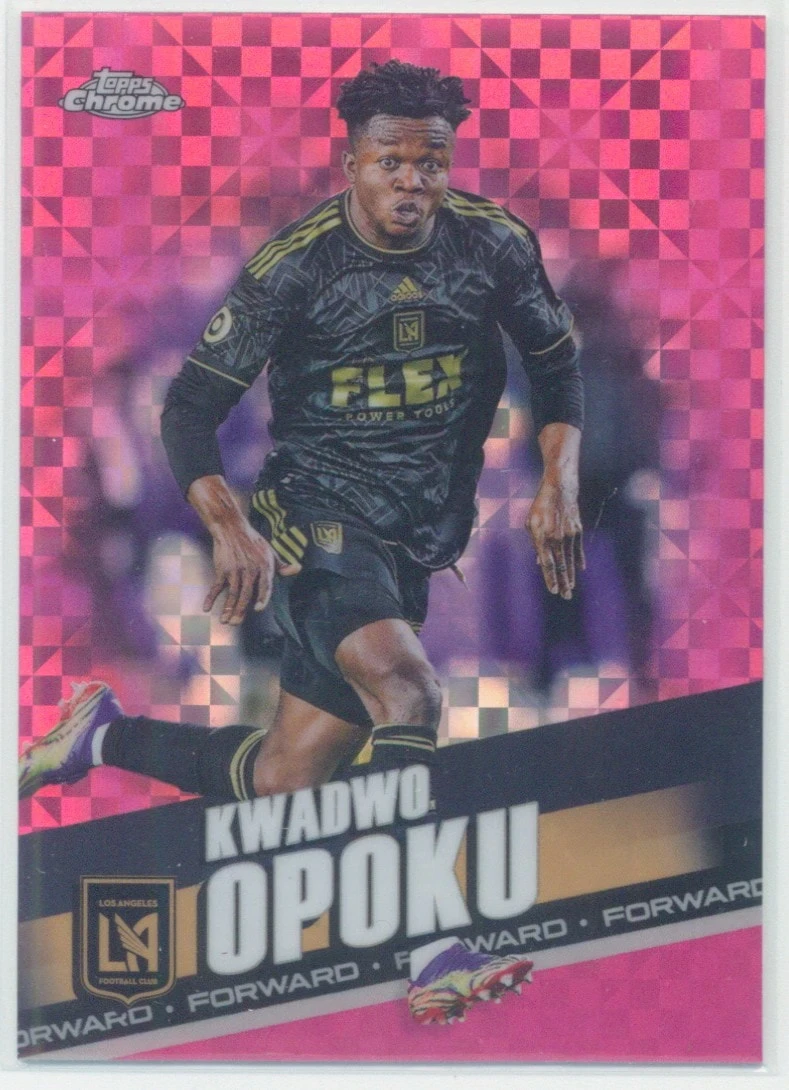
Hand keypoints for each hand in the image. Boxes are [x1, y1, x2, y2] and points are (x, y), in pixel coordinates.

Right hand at [186, 475, 301, 624]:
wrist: (232, 528)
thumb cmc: (254, 542)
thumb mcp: (270, 553)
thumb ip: (282, 566)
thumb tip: (298, 569)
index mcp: (264, 567)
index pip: (265, 586)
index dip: (262, 597)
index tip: (258, 609)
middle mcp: (250, 570)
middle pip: (246, 593)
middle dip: (240, 610)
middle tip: (236, 623)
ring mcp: (235, 570)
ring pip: (232, 592)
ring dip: (227, 608)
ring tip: (224, 621)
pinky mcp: (222, 569)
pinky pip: (216, 586)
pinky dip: (211, 597)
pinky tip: (206, 608)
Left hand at [527, 479, 584, 599]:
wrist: (560, 489)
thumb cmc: (540, 507)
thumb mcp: (530, 523)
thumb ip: (534, 544)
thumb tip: (538, 562)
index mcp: (542, 536)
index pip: (547, 563)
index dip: (550, 578)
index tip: (552, 591)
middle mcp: (556, 538)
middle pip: (561, 565)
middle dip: (563, 583)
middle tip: (565, 597)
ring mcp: (569, 535)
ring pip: (570, 560)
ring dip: (571, 575)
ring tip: (571, 588)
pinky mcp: (578, 531)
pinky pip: (578, 549)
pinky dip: (579, 560)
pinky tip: (580, 570)